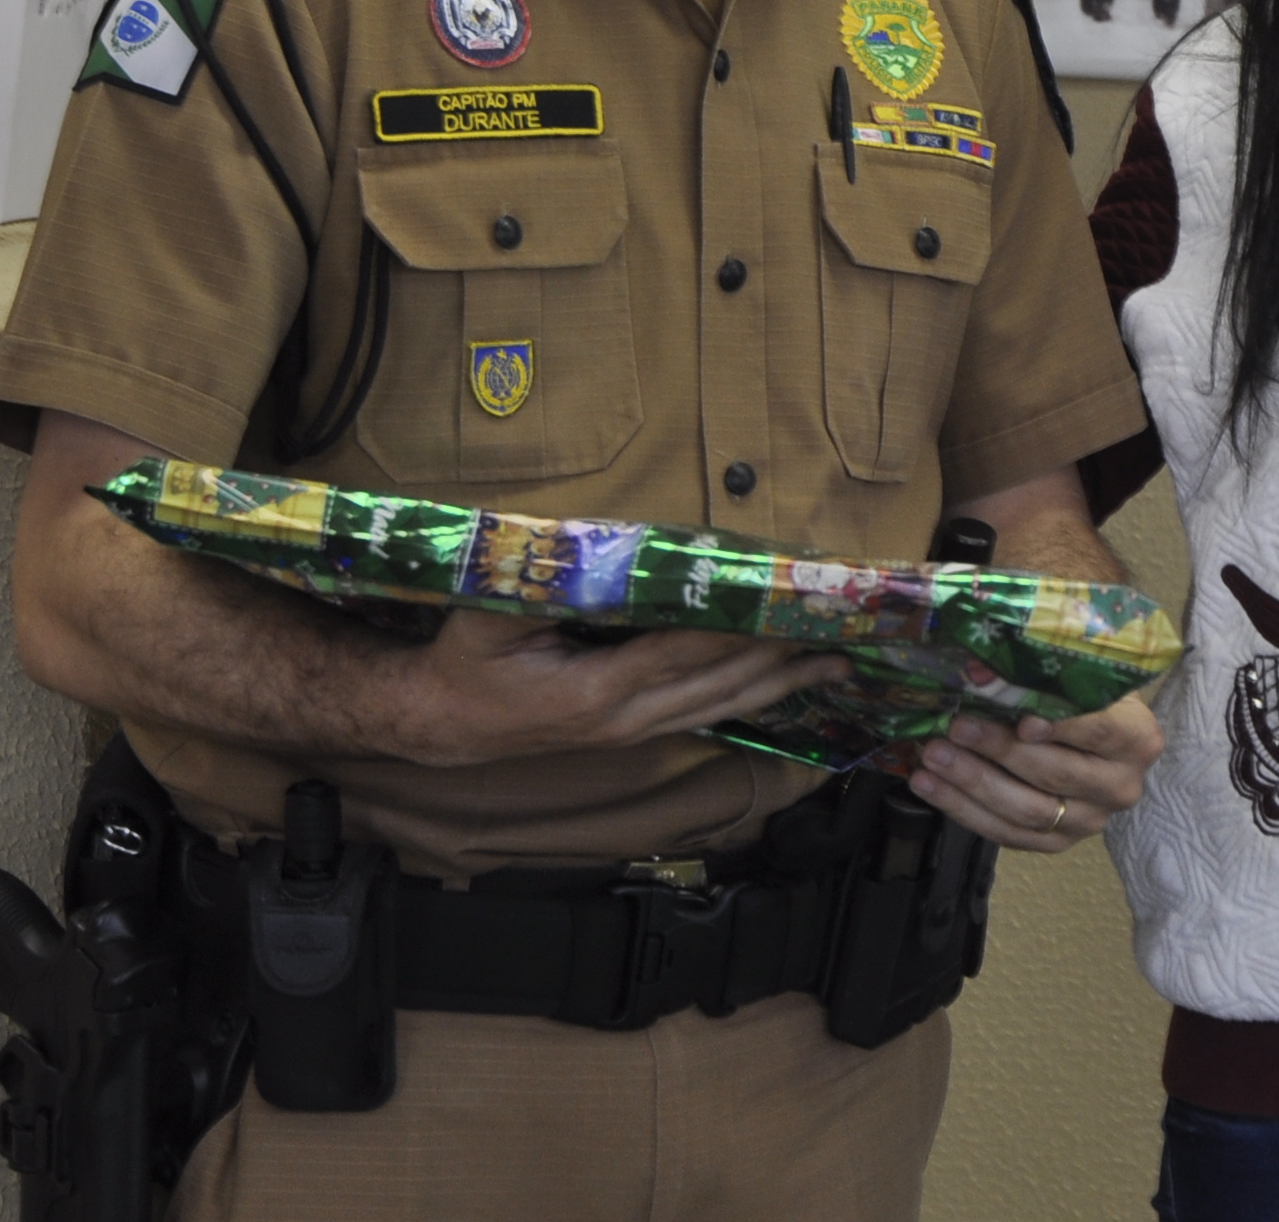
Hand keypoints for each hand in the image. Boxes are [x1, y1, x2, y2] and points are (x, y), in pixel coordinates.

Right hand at [380, 609, 842, 767]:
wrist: (440, 722)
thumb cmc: (467, 661)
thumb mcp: (492, 616)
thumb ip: (544, 584)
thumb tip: (603, 546)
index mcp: (595, 692)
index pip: (684, 653)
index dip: (738, 629)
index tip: (785, 603)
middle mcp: (624, 720)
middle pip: (721, 685)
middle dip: (782, 656)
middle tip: (839, 628)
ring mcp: (631, 733)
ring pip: (721, 706)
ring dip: (781, 684)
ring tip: (837, 662)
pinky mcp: (632, 733)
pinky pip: (703, 713)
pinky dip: (750, 696)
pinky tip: (786, 683)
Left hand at [907, 693, 1166, 851]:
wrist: (1102, 748)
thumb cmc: (1087, 699)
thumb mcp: (1084, 676)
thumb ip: (1051, 673)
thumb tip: (985, 670)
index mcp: (1137, 739)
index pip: (1099, 730)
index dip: (1060, 726)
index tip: (1021, 718)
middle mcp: (1120, 787)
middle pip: (1056, 773)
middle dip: (1000, 750)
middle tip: (956, 727)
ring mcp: (1089, 822)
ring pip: (1027, 810)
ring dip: (973, 783)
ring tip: (932, 757)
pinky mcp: (1057, 844)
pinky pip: (1006, 834)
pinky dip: (963, 809)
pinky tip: (930, 785)